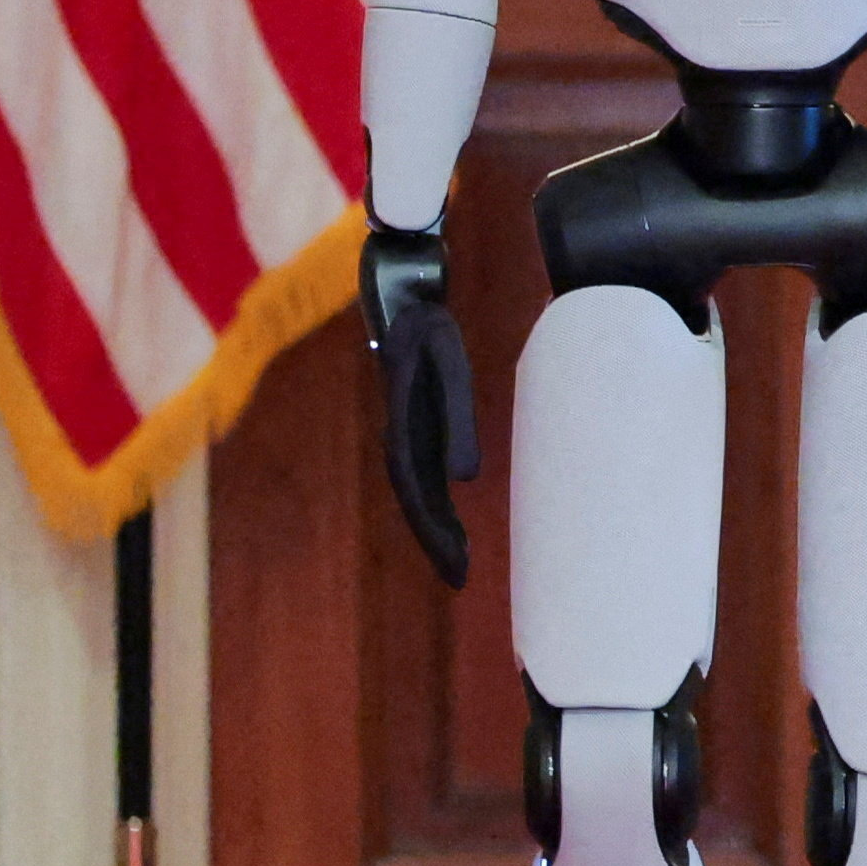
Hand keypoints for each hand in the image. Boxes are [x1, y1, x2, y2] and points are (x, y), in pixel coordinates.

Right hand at [360, 221, 478, 584]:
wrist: (401, 287)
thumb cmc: (425, 320)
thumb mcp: (445, 363)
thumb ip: (455, 417)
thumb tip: (467, 479)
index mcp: (403, 429)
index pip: (419, 496)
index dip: (436, 534)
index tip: (456, 568)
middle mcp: (399, 432)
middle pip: (417, 499)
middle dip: (437, 540)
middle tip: (460, 578)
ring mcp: (403, 424)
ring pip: (417, 487)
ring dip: (434, 524)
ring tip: (457, 559)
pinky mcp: (413, 415)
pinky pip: (421, 468)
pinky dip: (434, 496)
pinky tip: (449, 512)